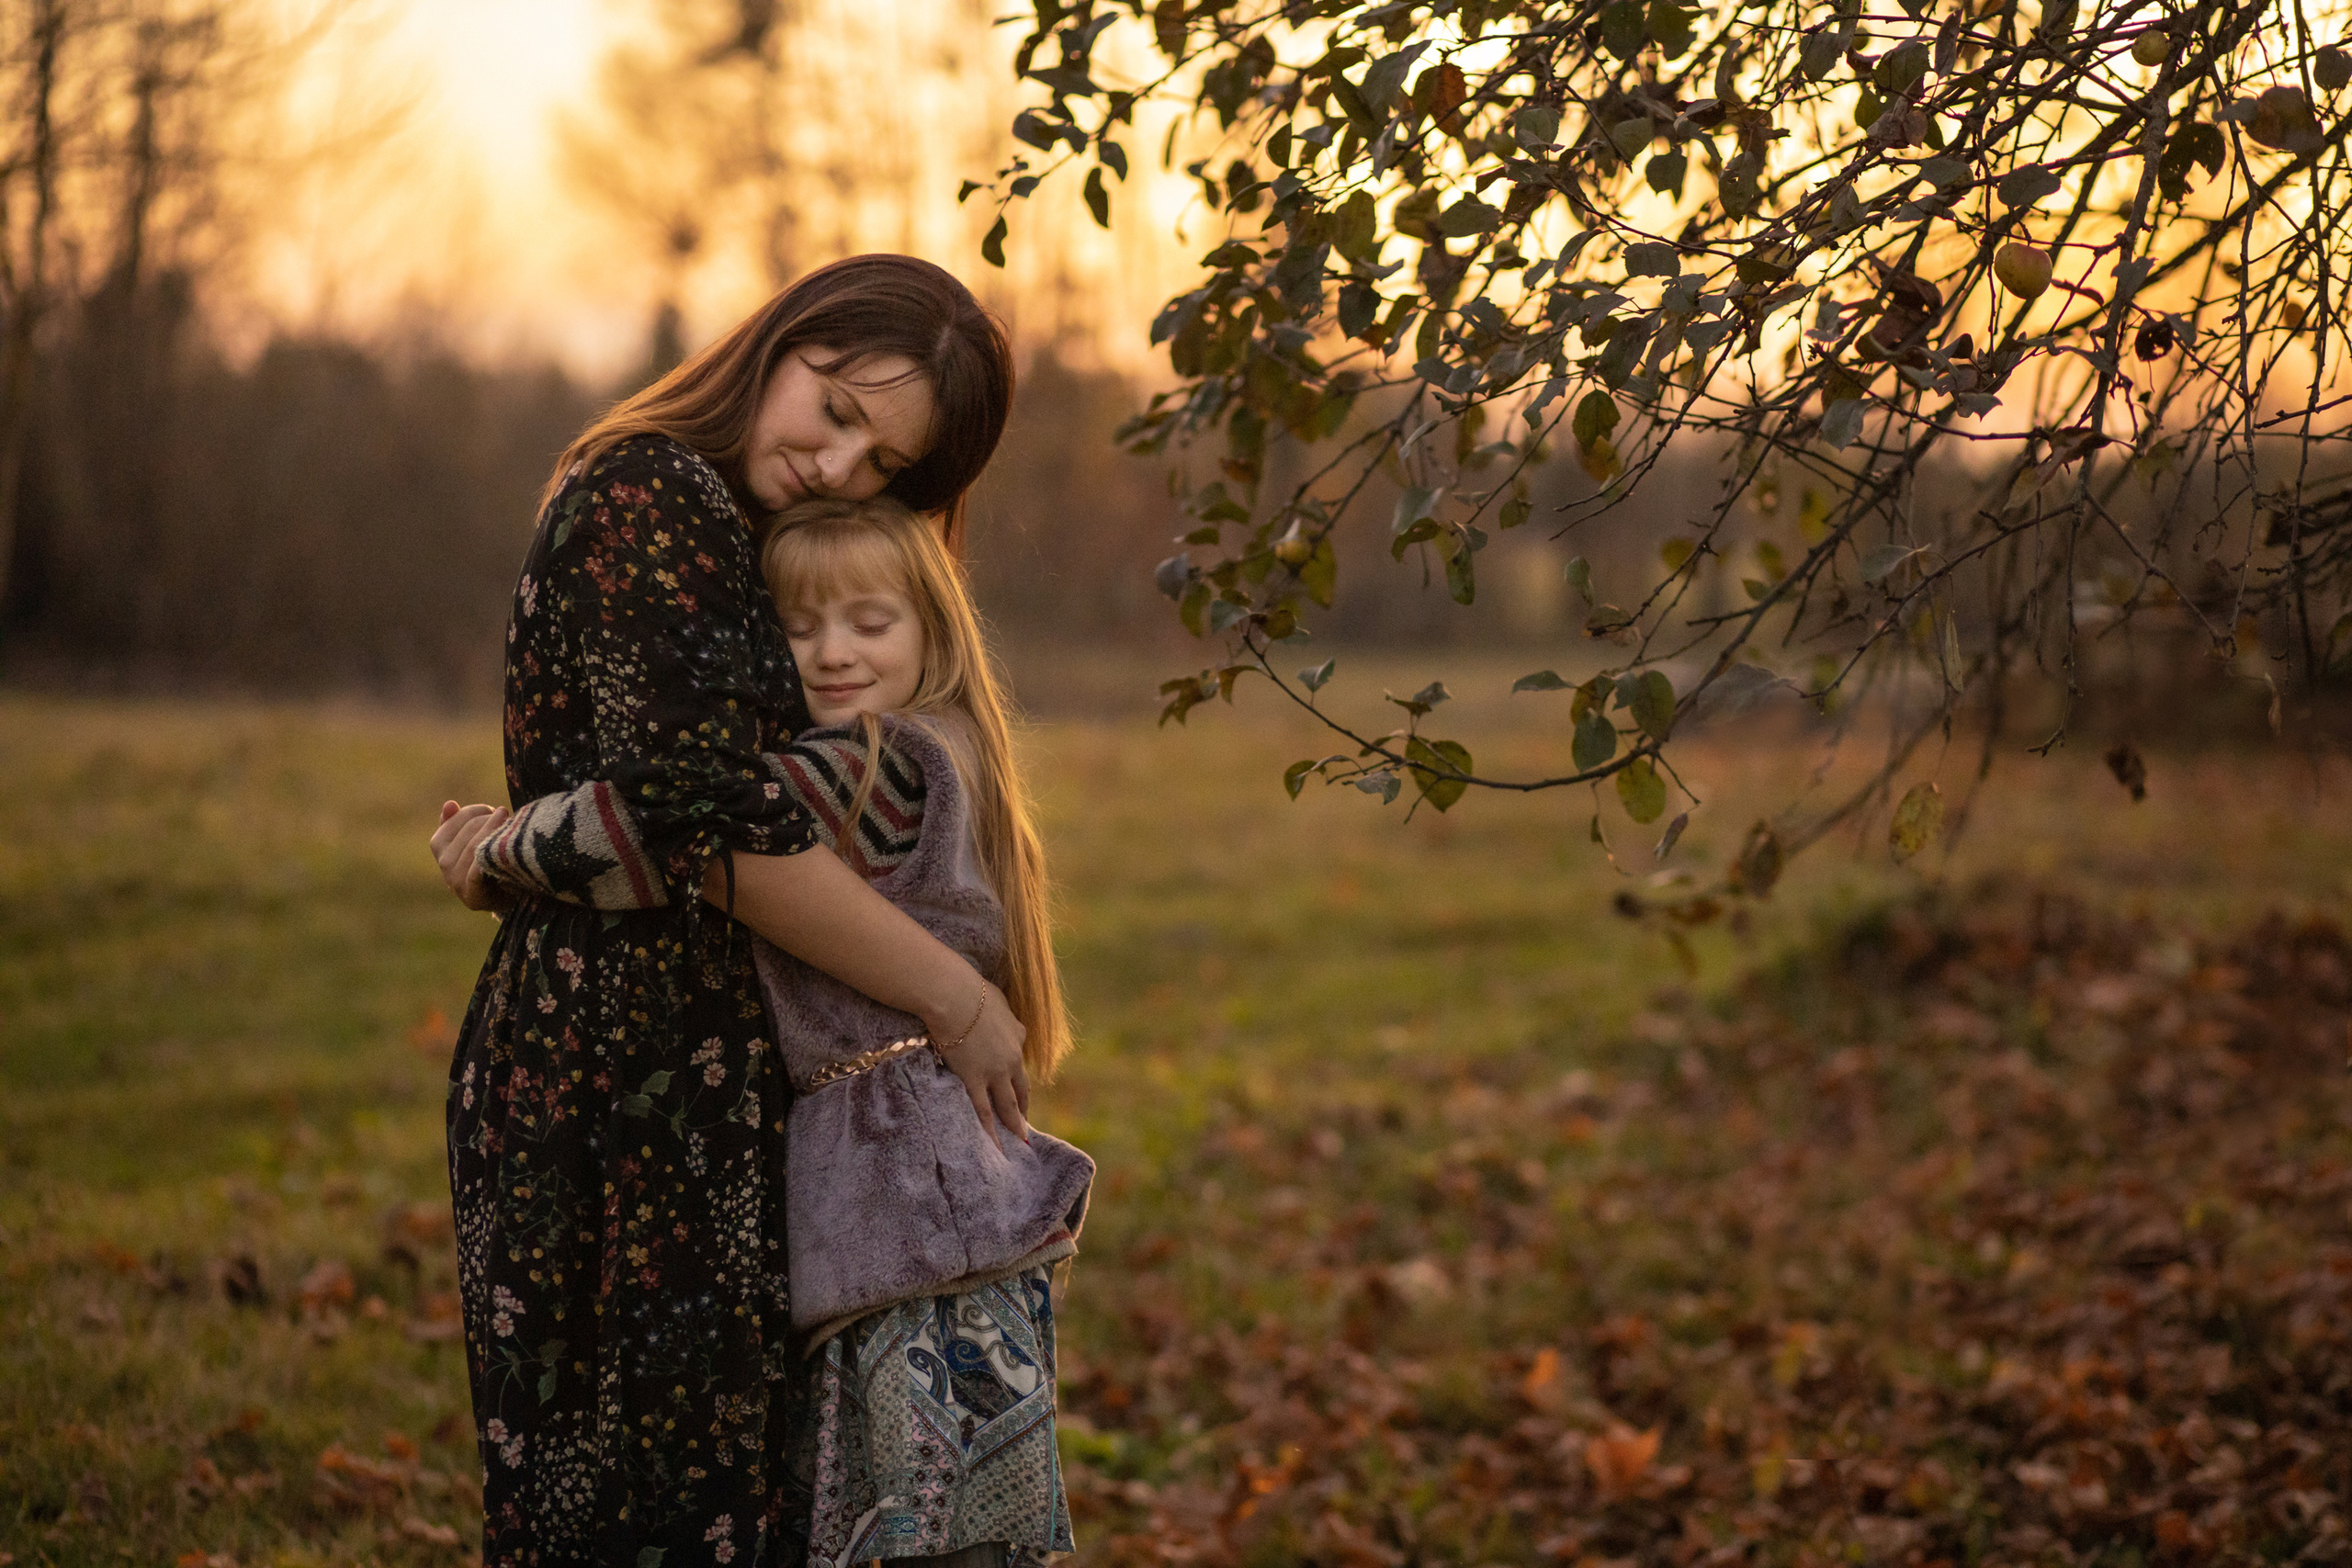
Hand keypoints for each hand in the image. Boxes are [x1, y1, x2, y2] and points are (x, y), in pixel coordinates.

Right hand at [432, 801, 513, 912]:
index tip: (492, 810)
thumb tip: (449, 804)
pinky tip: (506, 844)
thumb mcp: (476, 840)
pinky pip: (477, 869)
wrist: (511, 897)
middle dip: (487, 820)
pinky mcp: (471, 896)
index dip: (473, 812)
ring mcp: (456, 883)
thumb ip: (461, 823)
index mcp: (440, 849)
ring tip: (511, 823)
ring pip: (473, 849)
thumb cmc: (493, 861)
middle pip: (465, 833)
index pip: (452, 823)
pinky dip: (490, 856)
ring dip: (493, 832)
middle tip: (505, 816)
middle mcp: (444, 866)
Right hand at [933, 982, 1030, 1142]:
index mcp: (1017, 1036)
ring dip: (1013, 1126)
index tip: (1017, 1091)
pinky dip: (991, 1132)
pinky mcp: (974, 1080)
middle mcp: (1011, 1058)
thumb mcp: (997, 998)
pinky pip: (984, 1112)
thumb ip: (1002, 1013)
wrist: (954, 996)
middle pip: (1020, 1090)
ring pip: (1007, 1105)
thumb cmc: (971, 990)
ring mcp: (994, 1072)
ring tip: (1018, 1143)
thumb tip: (1002, 1015)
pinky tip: (995, 1146)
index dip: (1018, 1080)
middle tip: (1024, 1127)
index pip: (1019, 1063)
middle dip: (1023, 1109)